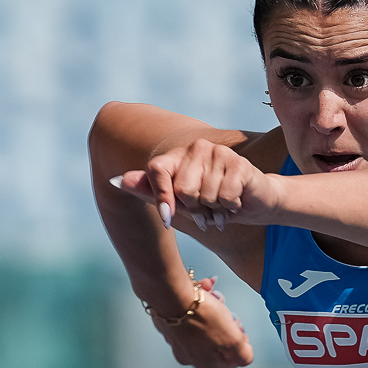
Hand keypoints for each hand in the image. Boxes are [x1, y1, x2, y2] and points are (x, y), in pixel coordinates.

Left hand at [111, 139, 283, 230]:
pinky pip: (224, 197)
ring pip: (205, 195)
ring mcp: (219, 153)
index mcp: (177, 156)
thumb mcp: (176, 202)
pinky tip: (234, 202)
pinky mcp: (239, 163)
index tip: (167, 219)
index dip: (161, 197)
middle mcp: (196, 148)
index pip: (156, 169)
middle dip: (194, 209)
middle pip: (182, 190)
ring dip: (213, 210)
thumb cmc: (209, 203)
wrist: (252, 202)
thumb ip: (148, 190)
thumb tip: (116, 180)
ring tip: (220, 206)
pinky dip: (229, 208)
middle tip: (205, 209)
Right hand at [144, 279, 254, 367]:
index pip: (232, 360)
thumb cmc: (201, 316)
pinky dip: (198, 304)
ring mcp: (177, 340)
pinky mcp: (169, 323)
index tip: (239, 328)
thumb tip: (245, 357)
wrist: (171, 294)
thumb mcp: (233, 338)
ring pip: (205, 326)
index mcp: (205, 364)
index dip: (240, 343)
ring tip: (214, 297)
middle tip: (227, 312)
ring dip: (214, 310)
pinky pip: (191, 314)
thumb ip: (244, 354)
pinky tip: (202, 292)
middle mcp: (188, 356)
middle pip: (218, 342)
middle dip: (226, 324)